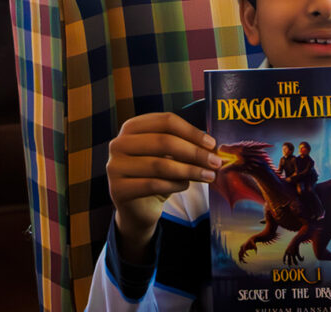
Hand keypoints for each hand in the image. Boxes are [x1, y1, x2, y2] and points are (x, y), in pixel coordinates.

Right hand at [105, 113, 219, 262]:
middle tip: (215, 162)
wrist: (138, 208)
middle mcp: (119, 143)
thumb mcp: (168, 156)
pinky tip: (185, 186)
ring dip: (189, 170)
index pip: (165, 121)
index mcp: (132, 127)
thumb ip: (183, 146)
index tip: (212, 143)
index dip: (191, 131)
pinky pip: (153, 184)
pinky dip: (174, 185)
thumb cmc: (156, 176)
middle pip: (163, 141)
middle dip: (194, 152)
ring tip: (208, 176)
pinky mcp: (118, 189)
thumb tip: (211, 146)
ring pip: (160, 165)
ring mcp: (115, 166)